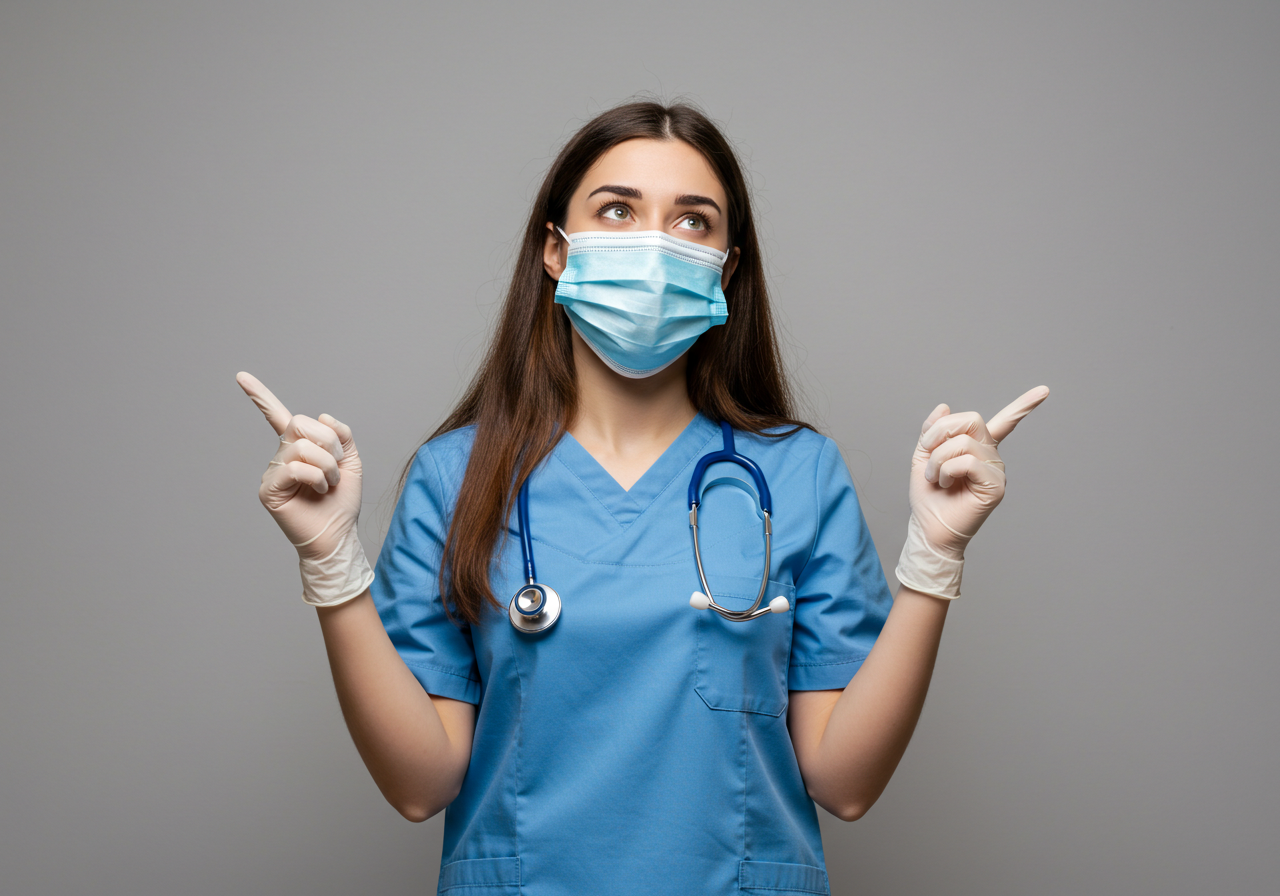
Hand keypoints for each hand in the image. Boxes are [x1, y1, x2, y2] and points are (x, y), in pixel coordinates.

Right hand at [236, 371, 363, 561]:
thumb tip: (322, 416)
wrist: (338, 535)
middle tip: (336, 466)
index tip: (241, 376)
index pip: (277, 416)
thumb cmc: (341, 502)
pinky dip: (316, 476)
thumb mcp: (351, 461)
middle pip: (299, 424)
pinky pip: (294, 467)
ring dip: (327, 464)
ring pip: (301, 446)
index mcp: (298, 447)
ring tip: (329, 483)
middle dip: (329, 443)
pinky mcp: (269, 490)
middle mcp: (281, 456)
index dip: (260, 396)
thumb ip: (341, 434)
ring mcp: (272, 472)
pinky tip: (319, 490)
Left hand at [908, 386, 1048, 558]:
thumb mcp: (923, 456)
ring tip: (936, 477)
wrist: (929, 528)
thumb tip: (944, 406)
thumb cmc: (929, 497)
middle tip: (928, 454)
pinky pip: (969, 462)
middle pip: (973, 420)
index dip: (1024, 406)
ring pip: (965, 443)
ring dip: (938, 459)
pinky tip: (946, 484)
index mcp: (978, 448)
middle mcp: (991, 456)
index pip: (1005, 422)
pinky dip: (948, 470)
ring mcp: (996, 471)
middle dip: (941, 432)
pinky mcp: (995, 486)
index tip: (1044, 390)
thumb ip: (932, 432)